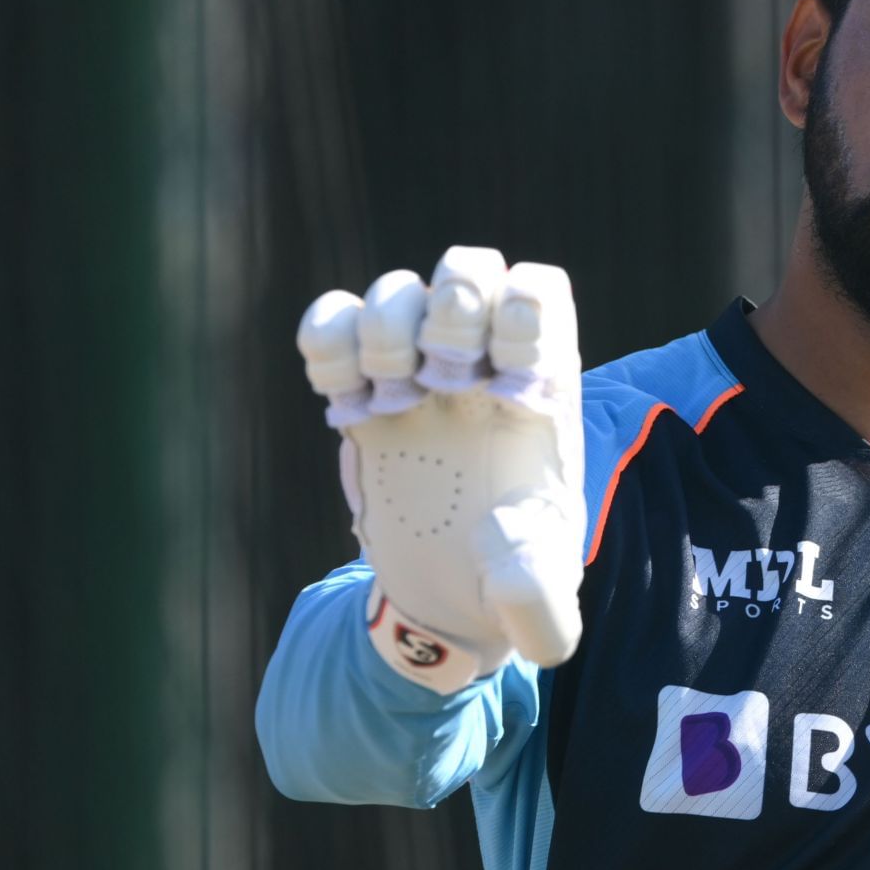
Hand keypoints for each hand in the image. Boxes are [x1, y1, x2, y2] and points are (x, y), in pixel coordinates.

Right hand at [296, 247, 584, 693]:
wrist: (450, 594)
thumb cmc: (508, 581)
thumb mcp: (536, 602)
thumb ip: (536, 600)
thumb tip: (509, 576)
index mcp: (540, 388)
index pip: (539, 291)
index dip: (520, 314)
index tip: (506, 388)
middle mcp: (482, 364)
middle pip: (469, 267)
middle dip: (452, 312)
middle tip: (445, 383)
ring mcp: (418, 372)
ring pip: (397, 289)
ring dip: (387, 334)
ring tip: (391, 401)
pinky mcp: (359, 392)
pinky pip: (333, 323)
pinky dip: (328, 343)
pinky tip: (345, 402)